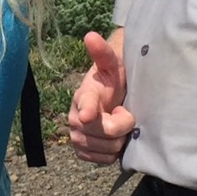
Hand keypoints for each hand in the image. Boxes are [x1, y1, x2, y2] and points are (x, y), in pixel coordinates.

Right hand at [67, 31, 133, 164]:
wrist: (109, 99)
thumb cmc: (111, 80)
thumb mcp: (112, 65)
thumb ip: (102, 52)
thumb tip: (90, 35)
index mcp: (83, 95)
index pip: (85, 104)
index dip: (87, 110)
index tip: (86, 115)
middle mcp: (74, 118)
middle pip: (106, 132)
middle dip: (122, 125)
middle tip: (122, 111)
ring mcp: (77, 137)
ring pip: (108, 149)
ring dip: (119, 140)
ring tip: (116, 123)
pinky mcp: (82, 153)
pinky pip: (104, 160)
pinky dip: (113, 152)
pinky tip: (112, 138)